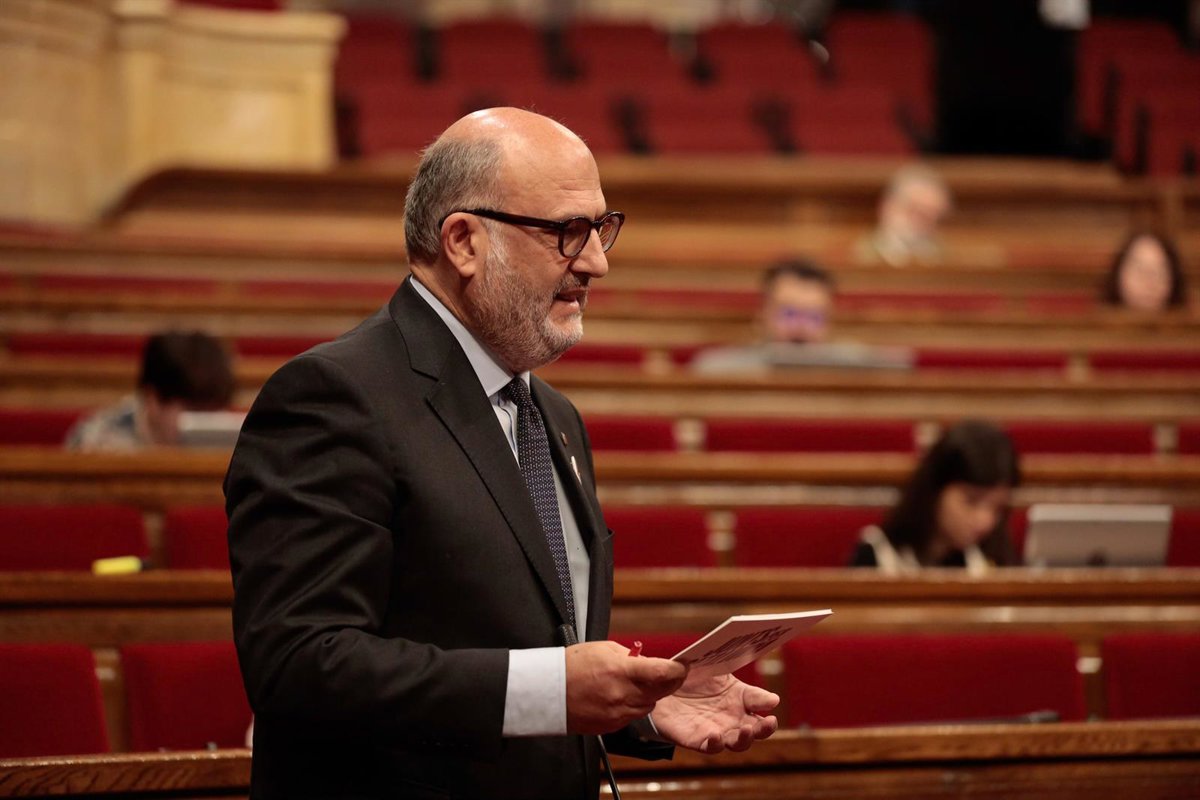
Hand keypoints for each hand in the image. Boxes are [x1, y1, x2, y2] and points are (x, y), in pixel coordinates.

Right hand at [566, 642, 685, 734]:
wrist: (549, 692)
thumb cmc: (572, 666)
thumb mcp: (604, 649)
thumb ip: (630, 656)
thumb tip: (647, 662)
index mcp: (622, 672)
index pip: (663, 672)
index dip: (678, 669)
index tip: (682, 666)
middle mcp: (623, 695)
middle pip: (662, 692)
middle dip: (667, 682)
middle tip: (665, 673)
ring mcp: (618, 714)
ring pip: (649, 705)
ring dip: (648, 695)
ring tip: (632, 684)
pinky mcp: (612, 726)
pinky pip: (633, 716)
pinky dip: (632, 706)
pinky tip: (618, 696)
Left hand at [650, 672, 779, 753]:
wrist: (662, 686)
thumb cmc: (694, 677)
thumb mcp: (715, 670)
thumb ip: (732, 670)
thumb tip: (764, 690)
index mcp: (740, 698)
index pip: (760, 702)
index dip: (767, 702)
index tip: (772, 701)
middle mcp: (733, 718)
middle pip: (756, 730)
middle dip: (765, 729)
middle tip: (769, 722)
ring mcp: (717, 730)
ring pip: (737, 743)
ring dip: (745, 739)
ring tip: (746, 730)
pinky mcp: (696, 739)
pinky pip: (709, 747)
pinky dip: (715, 744)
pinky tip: (716, 736)